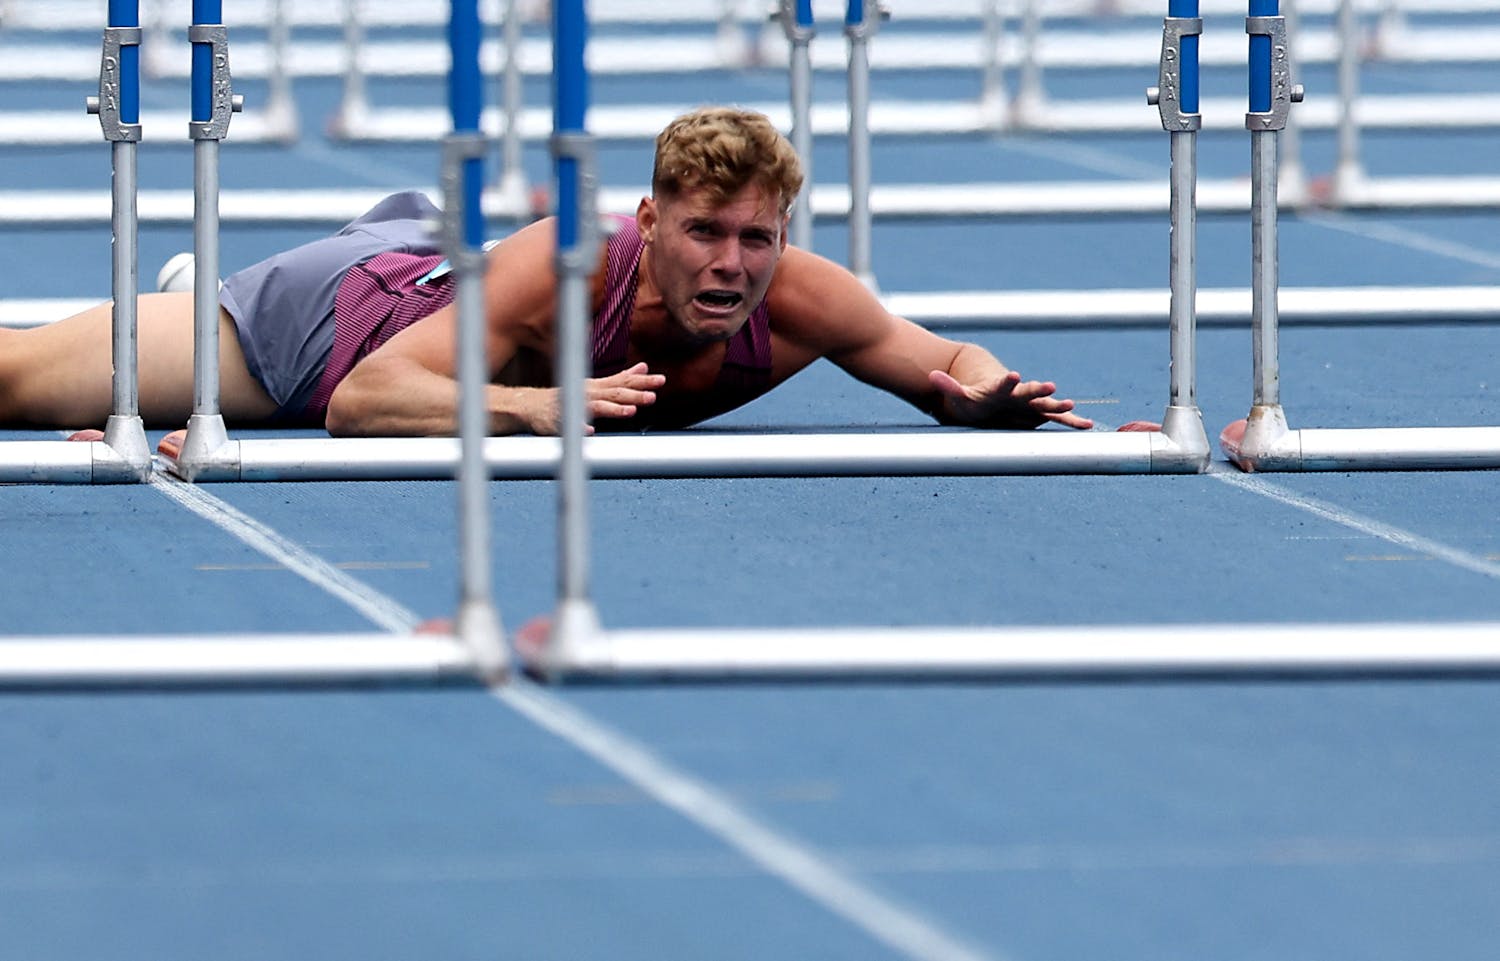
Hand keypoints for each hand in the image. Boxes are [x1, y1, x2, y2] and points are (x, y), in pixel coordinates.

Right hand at [522, 361, 664, 434]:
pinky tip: (590, 431)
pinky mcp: (560, 421)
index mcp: (599, 386)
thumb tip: (644, 368)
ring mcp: (575, 407)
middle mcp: (589, 393)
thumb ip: (621, 378)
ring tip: (630, 411)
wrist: (532, 406)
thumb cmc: (569, 396)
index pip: (624, 382)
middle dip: (634, 394)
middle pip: (615, 393)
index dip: (643, 381)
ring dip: (614, 409)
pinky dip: (580, 427)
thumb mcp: (597, 385)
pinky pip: (571, 425)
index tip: (662, 380)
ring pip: (597, 407)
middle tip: (652, 397)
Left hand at [929, 368, 1093, 430]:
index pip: (1003, 383)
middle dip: (1039, 390)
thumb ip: (947, 386)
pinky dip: (1070, 422)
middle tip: (1051, 387)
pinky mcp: (1037, 414)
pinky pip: (1057, 419)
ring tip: (1072, 406)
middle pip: (1029, 391)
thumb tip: (931, 376)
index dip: (1007, 380)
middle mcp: (1017, 394)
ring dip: (1058, 406)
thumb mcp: (957, 395)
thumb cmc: (972, 398)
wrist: (987, 395)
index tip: (1014, 375)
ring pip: (1046, 405)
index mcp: (999, 388)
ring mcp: (1029, 404)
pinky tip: (1087, 426)